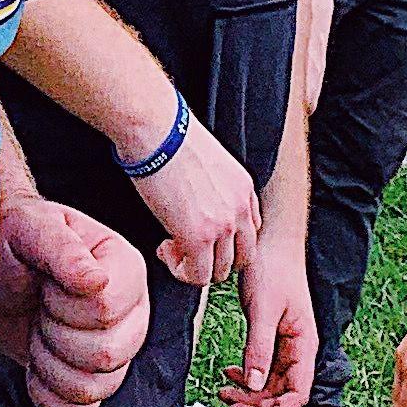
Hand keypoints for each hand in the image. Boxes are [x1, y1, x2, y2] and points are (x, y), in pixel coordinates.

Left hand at [0, 194, 148, 406]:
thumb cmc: (13, 240)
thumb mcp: (30, 228)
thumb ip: (61, 249)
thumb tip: (96, 281)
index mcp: (124, 268)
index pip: (106, 311)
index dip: (64, 305)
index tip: (46, 283)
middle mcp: (130, 312)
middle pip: (106, 355)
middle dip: (55, 334)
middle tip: (39, 306)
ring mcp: (115, 350)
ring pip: (95, 388)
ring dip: (49, 364)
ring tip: (37, 329)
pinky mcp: (91, 380)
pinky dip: (47, 395)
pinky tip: (35, 365)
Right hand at [131, 114, 260, 289]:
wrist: (157, 130)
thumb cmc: (171, 136)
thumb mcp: (208, 161)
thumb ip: (214, 187)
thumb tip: (197, 202)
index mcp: (243, 189)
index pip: (249, 232)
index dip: (224, 242)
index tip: (201, 236)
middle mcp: (240, 209)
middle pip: (241, 258)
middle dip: (214, 260)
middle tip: (187, 249)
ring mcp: (222, 226)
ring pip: (220, 272)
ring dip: (195, 267)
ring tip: (172, 250)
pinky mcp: (198, 237)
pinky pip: (197, 276)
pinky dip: (180, 271)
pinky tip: (164, 249)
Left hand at [217, 205, 319, 406]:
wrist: (271, 241)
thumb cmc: (274, 268)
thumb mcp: (263, 310)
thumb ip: (259, 348)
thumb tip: (255, 385)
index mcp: (305, 345)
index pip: (298, 393)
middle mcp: (299, 350)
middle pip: (282, 393)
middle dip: (257, 406)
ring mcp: (286, 345)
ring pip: (270, 383)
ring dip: (249, 393)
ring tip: (223, 393)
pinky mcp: (272, 338)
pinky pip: (262, 368)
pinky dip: (246, 376)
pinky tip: (229, 374)